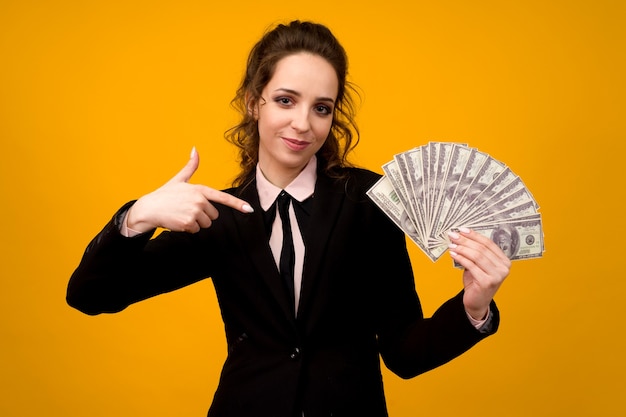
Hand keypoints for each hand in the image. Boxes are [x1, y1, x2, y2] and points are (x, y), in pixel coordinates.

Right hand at [126, 147, 252, 232]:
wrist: (149, 209)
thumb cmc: (165, 194)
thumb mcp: (179, 179)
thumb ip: (190, 167)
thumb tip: (195, 149)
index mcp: (200, 189)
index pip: (222, 197)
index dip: (237, 204)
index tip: (249, 210)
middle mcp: (199, 200)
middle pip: (214, 215)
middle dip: (203, 215)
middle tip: (187, 210)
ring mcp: (194, 212)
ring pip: (206, 224)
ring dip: (196, 223)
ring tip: (182, 215)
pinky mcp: (188, 223)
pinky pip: (196, 230)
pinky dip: (188, 228)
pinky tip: (178, 221)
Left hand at [447, 227, 510, 319]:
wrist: (477, 302)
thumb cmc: (477, 282)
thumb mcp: (479, 265)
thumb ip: (475, 252)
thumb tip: (461, 236)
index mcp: (504, 261)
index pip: (489, 243)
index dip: (474, 235)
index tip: (462, 230)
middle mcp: (504, 268)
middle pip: (482, 249)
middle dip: (465, 240)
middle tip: (453, 235)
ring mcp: (497, 276)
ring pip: (477, 256)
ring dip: (462, 249)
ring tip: (451, 245)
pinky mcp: (487, 282)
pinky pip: (471, 266)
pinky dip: (461, 258)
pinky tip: (453, 254)